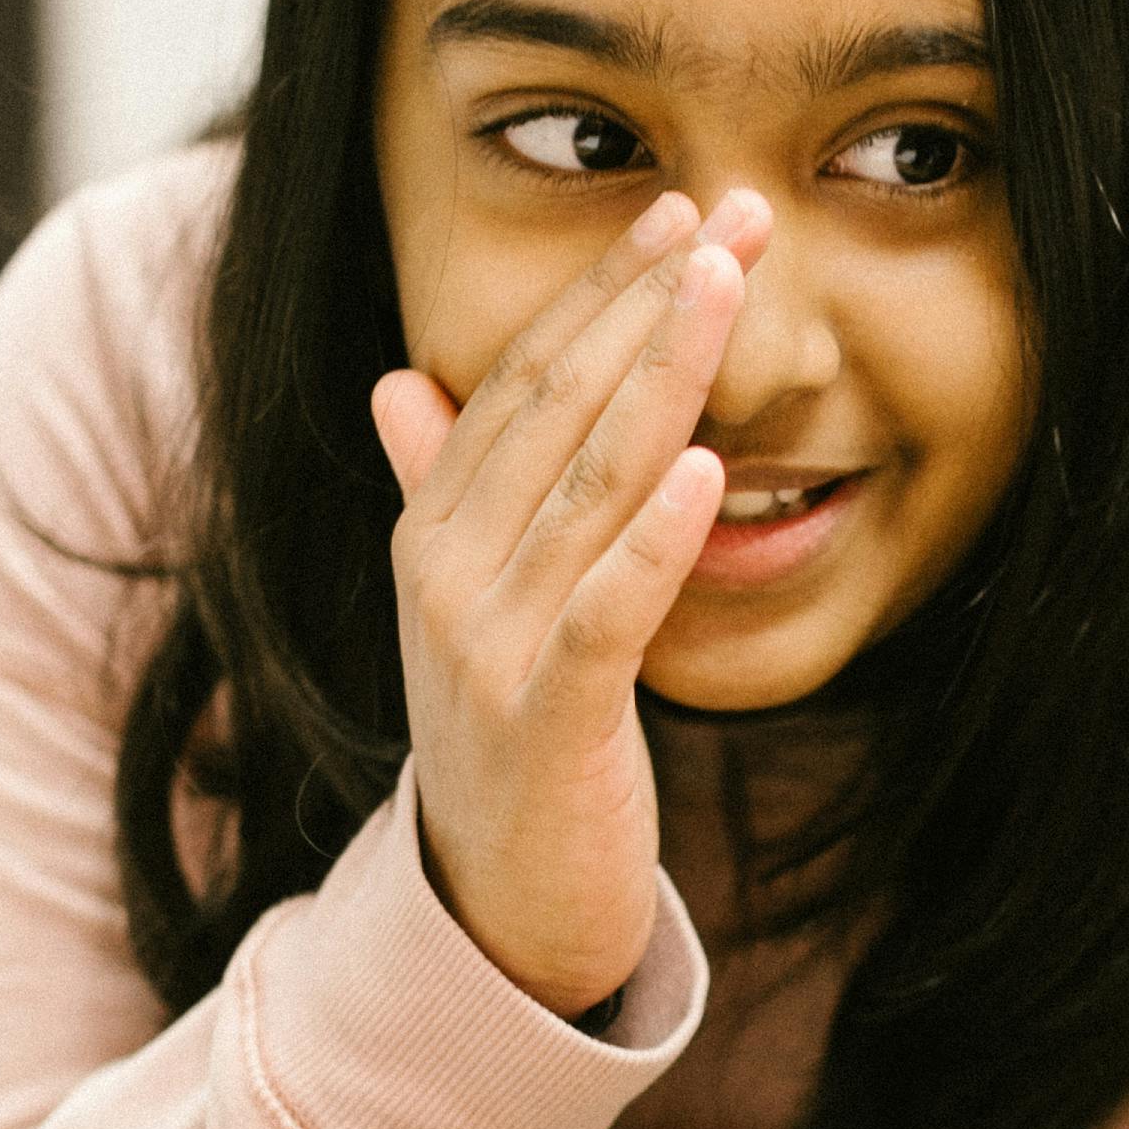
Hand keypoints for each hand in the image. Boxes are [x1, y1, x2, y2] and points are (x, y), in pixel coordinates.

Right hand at [369, 189, 760, 1018]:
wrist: (496, 914)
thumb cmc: (510, 747)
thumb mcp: (470, 609)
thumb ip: (439, 490)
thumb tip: (398, 382)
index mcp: (433, 535)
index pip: (518, 382)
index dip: (599, 292)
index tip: (678, 215)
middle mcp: (447, 578)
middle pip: (554, 409)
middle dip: (646, 302)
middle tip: (730, 213)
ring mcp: (487, 651)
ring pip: (586, 486)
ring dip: (661, 378)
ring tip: (726, 287)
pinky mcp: (546, 724)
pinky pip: (605, 613)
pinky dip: (653, 538)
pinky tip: (705, 470)